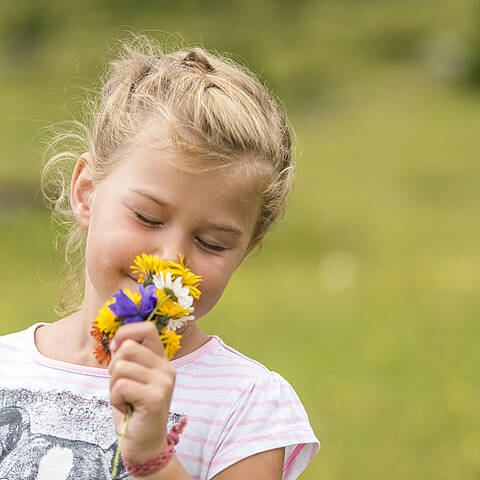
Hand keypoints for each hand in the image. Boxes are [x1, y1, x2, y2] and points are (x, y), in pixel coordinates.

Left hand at [108, 321, 175, 462]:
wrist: (144, 444)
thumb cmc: (133, 409)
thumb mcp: (131, 378)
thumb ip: (127, 358)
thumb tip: (116, 341)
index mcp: (161, 360)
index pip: (147, 328)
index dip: (126, 333)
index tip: (116, 350)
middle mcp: (167, 368)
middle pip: (128, 347)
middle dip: (114, 366)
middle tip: (120, 385)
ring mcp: (163, 382)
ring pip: (121, 367)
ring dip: (113, 386)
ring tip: (123, 398)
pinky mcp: (155, 397)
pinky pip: (121, 386)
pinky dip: (115, 398)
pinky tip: (126, 408)